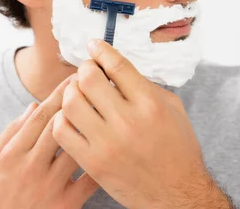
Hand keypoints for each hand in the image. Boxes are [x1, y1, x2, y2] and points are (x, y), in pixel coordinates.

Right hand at [0, 78, 98, 208]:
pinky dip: (99, 160)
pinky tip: (110, 145)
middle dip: (77, 101)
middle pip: (59, 126)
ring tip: (106, 108)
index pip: (39, 116)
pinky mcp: (66, 203)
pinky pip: (88, 178)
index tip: (71, 79)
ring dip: (91, 126)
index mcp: (12, 153)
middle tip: (93, 82)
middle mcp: (31, 166)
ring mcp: (49, 185)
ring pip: (76, 147)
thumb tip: (32, 106)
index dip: (57, 94)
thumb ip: (10, 132)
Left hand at [53, 39, 232, 208]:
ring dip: (71, 92)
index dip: (101, 50)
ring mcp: (107, 143)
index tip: (94, 45)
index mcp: (150, 104)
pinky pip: (62, 130)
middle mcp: (128, 122)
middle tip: (87, 72)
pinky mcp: (92, 162)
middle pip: (89, 79)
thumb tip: (114, 65)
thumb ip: (145, 85)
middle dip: (85, 69)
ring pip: (71, 102)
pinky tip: (72, 117)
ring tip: (78, 94)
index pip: (117, 65)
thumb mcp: (172, 109)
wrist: (177, 195)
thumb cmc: (176, 149)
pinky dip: (62, 118)